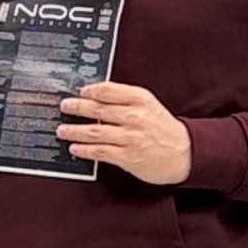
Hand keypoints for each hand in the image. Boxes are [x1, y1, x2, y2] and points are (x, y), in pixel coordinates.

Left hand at [59, 81, 192, 185]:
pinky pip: (101, 152)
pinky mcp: (129, 157)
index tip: (79, 91)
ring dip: (75, 131)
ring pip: (96, 131)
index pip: (109, 90)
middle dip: (77, 107)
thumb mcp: (149, 105)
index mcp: (141, 100)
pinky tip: (75, 148)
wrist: (185, 153)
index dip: (91, 90)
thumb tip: (94, 95)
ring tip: (62, 130)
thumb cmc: (163, 128)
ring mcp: (131, 138)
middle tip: (64, 106)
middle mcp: (135, 117)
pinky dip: (85, 150)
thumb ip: (125, 99)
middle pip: (99, 109)